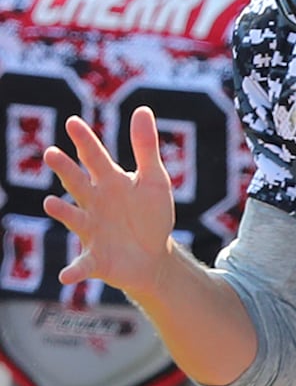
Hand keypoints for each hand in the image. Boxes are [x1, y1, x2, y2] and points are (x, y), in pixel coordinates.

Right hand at [42, 107, 177, 293]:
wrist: (153, 256)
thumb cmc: (150, 215)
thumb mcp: (154, 180)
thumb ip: (146, 147)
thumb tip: (142, 109)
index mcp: (110, 183)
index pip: (95, 158)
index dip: (85, 141)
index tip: (73, 121)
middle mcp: (94, 204)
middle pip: (78, 183)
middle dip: (66, 170)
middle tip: (52, 153)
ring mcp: (92, 231)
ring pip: (74, 218)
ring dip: (63, 212)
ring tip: (51, 203)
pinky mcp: (95, 259)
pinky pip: (81, 265)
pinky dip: (74, 271)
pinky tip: (66, 276)